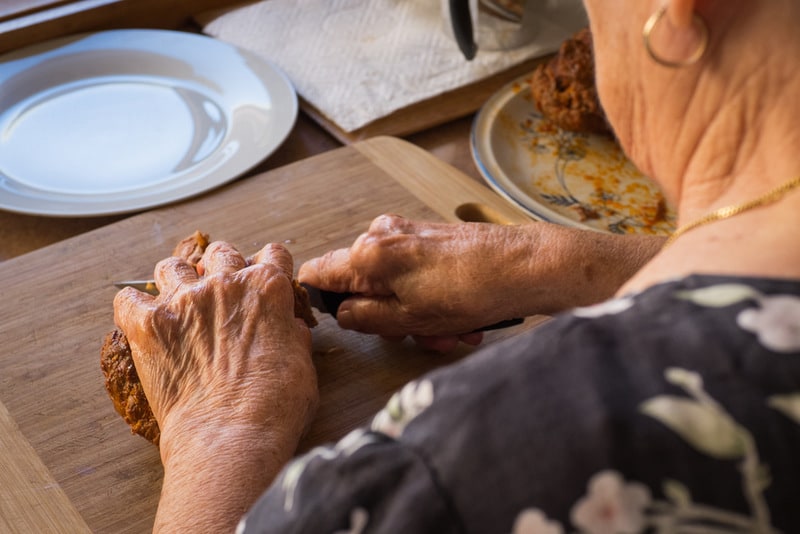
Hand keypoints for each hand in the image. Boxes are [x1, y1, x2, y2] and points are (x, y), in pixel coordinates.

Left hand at [113, 241, 316, 530]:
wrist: (231, 436)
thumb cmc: (275, 407)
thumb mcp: (303, 365)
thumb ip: (293, 335)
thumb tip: (288, 327)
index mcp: (267, 288)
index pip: (272, 254)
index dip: (268, 267)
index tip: (262, 281)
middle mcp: (225, 284)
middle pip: (220, 253)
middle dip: (221, 268)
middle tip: (220, 294)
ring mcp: (183, 301)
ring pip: (173, 266)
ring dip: (177, 281)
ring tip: (178, 303)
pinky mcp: (148, 325)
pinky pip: (128, 299)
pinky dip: (133, 306)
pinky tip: (141, 319)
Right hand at [298, 215, 530, 350]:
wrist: (526, 267)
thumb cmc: (473, 289)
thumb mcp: (409, 318)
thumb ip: (364, 317)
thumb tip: (343, 314)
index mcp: (369, 253)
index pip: (320, 273)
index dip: (322, 301)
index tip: (336, 321)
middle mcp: (383, 235)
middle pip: (362, 286)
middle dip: (388, 318)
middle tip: (416, 336)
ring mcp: (408, 234)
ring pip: (394, 287)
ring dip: (416, 316)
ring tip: (450, 332)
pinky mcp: (431, 239)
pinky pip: (416, 277)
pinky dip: (432, 301)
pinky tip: (460, 320)